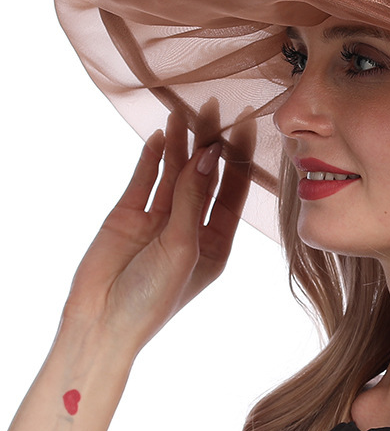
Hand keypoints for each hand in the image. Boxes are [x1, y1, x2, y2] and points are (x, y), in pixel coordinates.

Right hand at [60, 113, 252, 357]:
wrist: (102, 323)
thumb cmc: (154, 297)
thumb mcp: (183, 247)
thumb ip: (194, 199)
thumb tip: (210, 155)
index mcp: (216, 241)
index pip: (233, 190)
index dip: (239, 158)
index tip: (245, 125)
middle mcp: (191, 226)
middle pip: (205, 176)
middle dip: (209, 143)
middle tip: (212, 107)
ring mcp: (160, 219)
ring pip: (174, 173)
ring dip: (179, 144)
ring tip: (184, 112)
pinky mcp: (130, 215)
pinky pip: (144, 180)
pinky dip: (151, 159)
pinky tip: (159, 136)